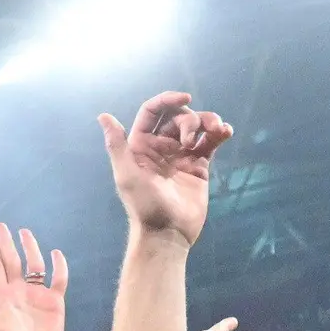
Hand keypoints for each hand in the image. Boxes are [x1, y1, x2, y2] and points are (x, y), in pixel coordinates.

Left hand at [0, 223, 64, 330]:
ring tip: (24, 232)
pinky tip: (56, 253)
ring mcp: (36, 295)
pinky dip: (59, 266)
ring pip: (34, 265)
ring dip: (30, 248)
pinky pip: (58, 279)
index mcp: (1, 296)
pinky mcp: (54, 302)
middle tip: (1, 226)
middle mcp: (18, 292)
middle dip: (6, 244)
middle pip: (12, 261)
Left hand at [98, 91, 233, 244]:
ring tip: (219, 129)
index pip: (152, 112)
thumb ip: (117, 145)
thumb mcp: (127, 174)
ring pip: (196, 127)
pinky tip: (226, 132)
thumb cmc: (144, 205)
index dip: (167, 99)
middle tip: (190, 139)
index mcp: (141, 145)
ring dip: (208, 122)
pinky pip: (209, 143)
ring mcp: (180, 155)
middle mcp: (160, 147)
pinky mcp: (198, 166)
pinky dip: (218, 134)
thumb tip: (103, 116)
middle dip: (189, 119)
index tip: (186, 98)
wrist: (167, 233)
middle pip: (177, 117)